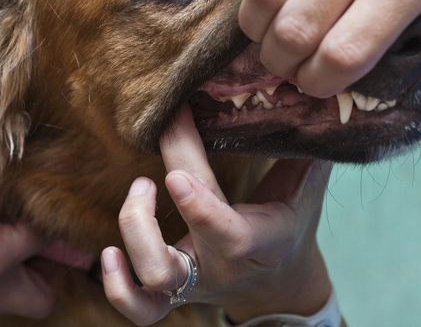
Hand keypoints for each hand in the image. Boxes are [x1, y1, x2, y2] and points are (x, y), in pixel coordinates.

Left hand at [102, 106, 334, 325]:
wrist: (280, 286)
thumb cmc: (289, 233)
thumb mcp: (304, 198)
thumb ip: (305, 159)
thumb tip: (311, 112)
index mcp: (258, 244)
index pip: (226, 234)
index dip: (198, 208)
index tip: (175, 175)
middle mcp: (219, 269)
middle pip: (169, 263)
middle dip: (142, 220)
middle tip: (144, 179)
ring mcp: (192, 285)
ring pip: (151, 280)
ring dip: (132, 235)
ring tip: (138, 192)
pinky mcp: (173, 294)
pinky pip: (139, 307)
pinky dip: (117, 286)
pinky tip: (109, 253)